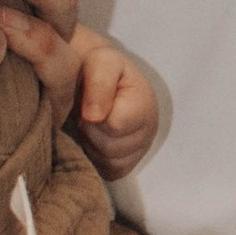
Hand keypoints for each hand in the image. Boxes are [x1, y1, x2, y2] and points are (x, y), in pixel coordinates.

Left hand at [71, 34, 157, 182]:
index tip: (87, 103)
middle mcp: (149, 130)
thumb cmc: (99, 69)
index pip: (116, 124)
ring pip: (110, 163)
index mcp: (145, 104)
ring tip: (90, 126)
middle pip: (111, 148)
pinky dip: (97, 159)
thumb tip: (93, 117)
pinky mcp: (128, 164)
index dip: (94, 116)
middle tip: (85, 115)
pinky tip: (94, 139)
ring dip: (92, 146)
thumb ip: (99, 84)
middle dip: (91, 132)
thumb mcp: (100, 62)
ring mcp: (141, 150)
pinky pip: (110, 172)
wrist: (97, 77)